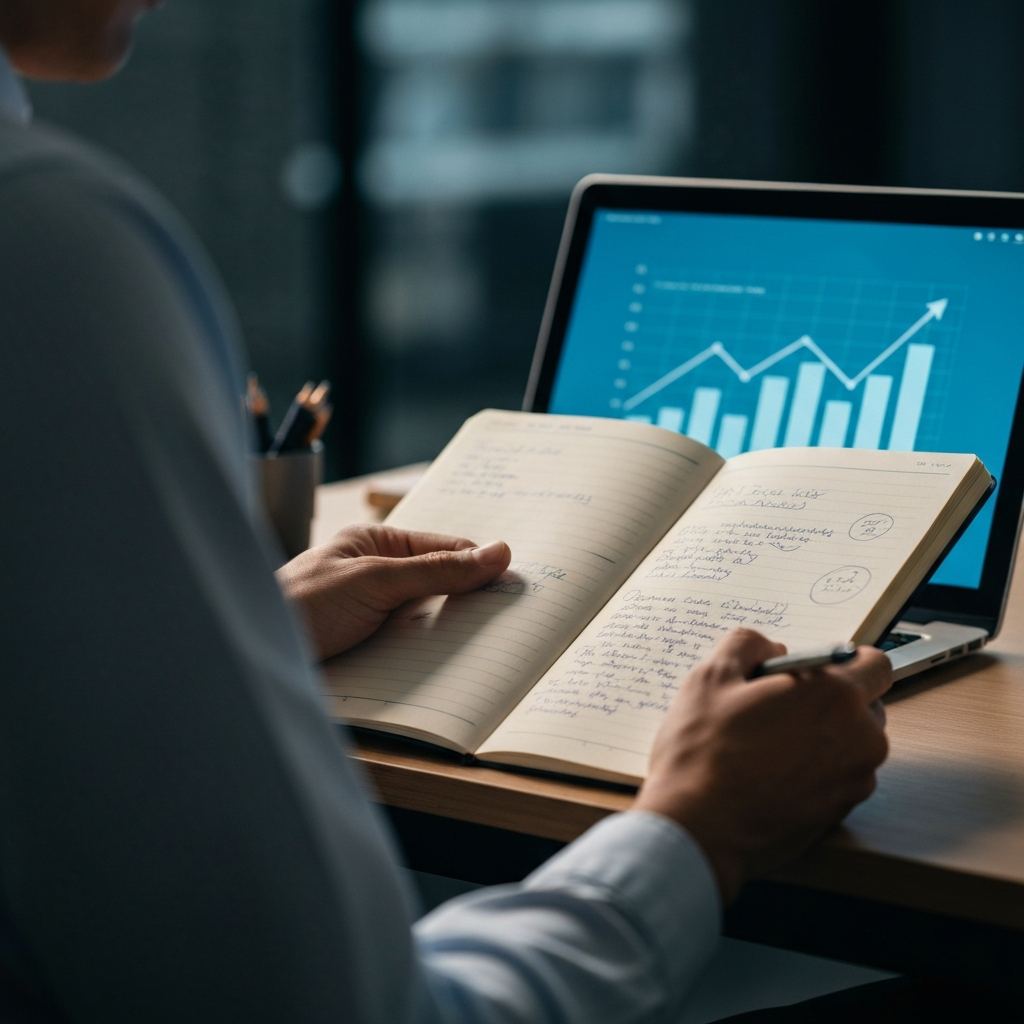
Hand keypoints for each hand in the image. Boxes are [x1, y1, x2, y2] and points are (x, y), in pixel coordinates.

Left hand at [276, 525, 510, 660]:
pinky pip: (409, 655)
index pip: (445, 549)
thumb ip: (437, 569)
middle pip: (440, 588)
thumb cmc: (300, 603)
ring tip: (486, 655)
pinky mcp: (367, 652)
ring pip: (428, 625)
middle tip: (511, 624)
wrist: (250, 656)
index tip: (516, 588)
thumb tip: (498, 553)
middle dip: (469, 606)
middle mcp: (376, 577)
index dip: (480, 567)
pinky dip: (428, 664)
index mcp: (377, 546)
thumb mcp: (377, 580)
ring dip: (449, 640)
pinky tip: (448, 676)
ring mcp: (371, 616)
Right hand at [635, 628, 890, 903]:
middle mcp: (859, 738)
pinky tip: (772, 774)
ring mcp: (853, 780)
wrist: (697, 827)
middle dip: (830, 701)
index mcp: (835, 695)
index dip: (844, 662)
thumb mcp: (712, 676)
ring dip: (824, 737)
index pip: (876, 664)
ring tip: (769, 744)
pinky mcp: (841, 813)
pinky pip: (840, 777)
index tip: (813, 671)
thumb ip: (749, 644)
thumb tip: (772, 648)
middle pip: (866, 705)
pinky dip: (816, 771)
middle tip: (778, 707)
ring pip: (853, 743)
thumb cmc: (703, 752)